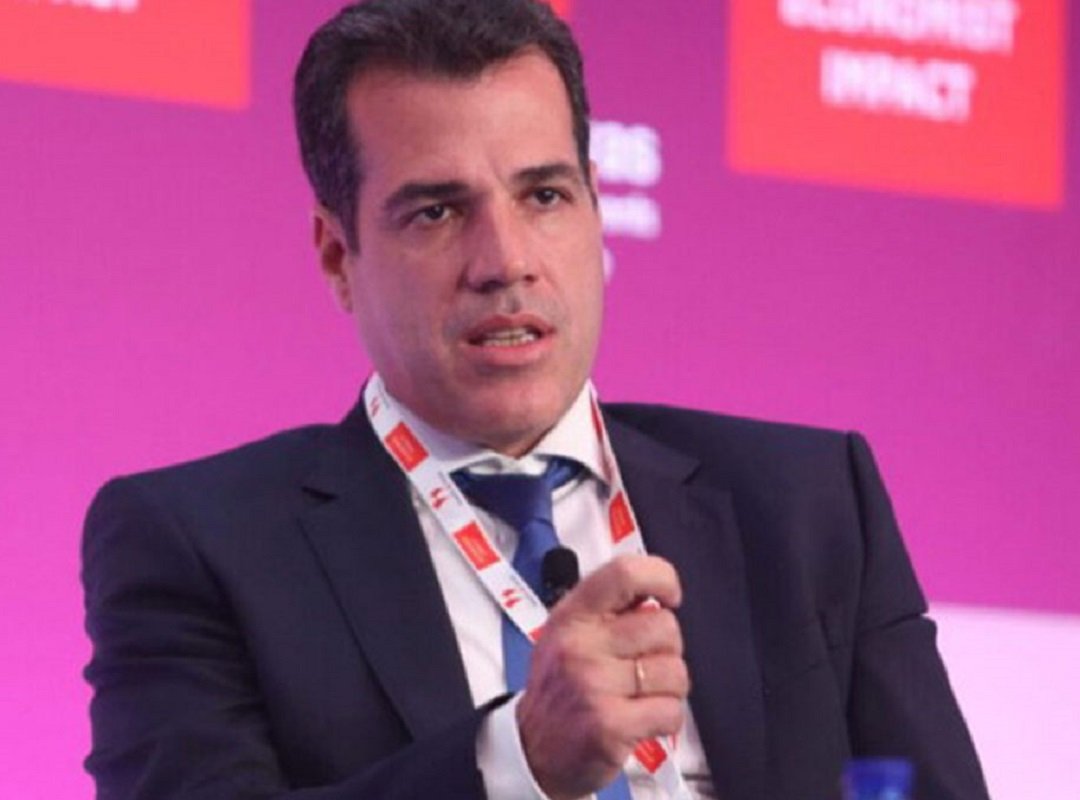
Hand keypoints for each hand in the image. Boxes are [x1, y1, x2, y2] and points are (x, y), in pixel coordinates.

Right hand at [516, 554, 689, 799]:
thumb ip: (607, 610)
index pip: (624, 574)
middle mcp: (580, 646)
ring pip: (674, 671)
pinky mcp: (610, 725)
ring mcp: (594, 686)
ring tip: (641, 695)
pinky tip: (642, 719)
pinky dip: (666, 718)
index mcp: (571, 616)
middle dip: (667, 649)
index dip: (660, 577)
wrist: (531, 750)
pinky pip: (671, 711)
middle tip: (644, 664)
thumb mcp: (566, 634)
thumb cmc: (558, 689)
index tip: (670, 595)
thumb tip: (656, 595)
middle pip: (664, 627)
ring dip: (668, 688)